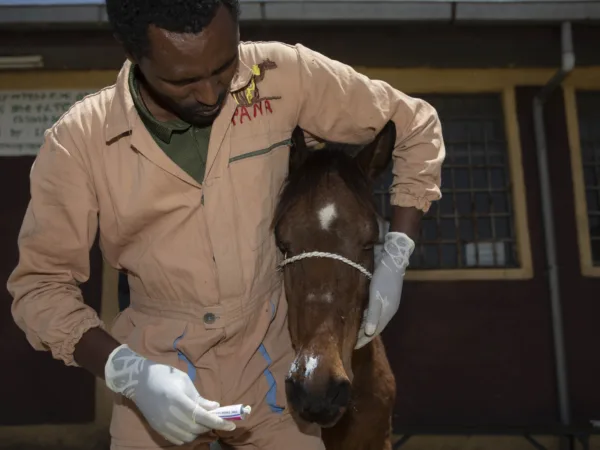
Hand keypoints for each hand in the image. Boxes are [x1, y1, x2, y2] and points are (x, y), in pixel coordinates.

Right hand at [105, 344, 234, 444]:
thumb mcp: (184, 382)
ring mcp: (163, 424)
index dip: (218, 422)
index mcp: (178, 399)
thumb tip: (215, 407)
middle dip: (211, 425)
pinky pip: (178, 439)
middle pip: (197, 428)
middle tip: (218, 418)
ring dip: (200, 431)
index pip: (202, 416)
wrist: (139, 382)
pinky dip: (189, 435)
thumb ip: (199, 398)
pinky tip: (192, 426)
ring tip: (204, 421)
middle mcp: (170, 414)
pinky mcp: (158, 429)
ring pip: (189, 436)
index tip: (231, 424)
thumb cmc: (165, 376)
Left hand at [355, 232, 414, 348]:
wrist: (393, 260)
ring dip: (364, 326)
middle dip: (363, 335)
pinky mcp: (383, 296)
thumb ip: (372, 315)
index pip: (374, 332)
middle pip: (374, 327)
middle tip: (349, 341)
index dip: (364, 340)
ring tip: (352, 331)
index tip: (352, 348)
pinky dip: (366, 316)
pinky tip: (359, 315)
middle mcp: (388, 311)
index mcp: (387, 313)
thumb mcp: (376, 297)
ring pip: (374, 319)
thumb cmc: (383, 279)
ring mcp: (387, 303)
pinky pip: (373, 311)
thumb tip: (368, 333)